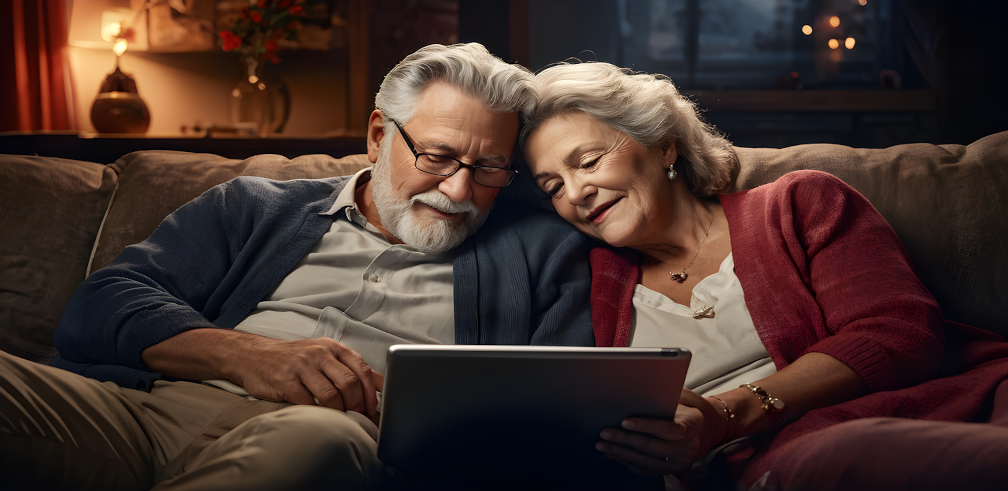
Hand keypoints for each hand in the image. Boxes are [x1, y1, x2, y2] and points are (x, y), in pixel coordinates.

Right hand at [226, 336, 380, 414]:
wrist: (253, 355)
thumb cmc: (294, 359)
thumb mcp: (324, 356)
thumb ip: (351, 368)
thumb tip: (381, 385)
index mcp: (332, 348)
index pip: (361, 368)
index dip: (370, 392)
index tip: (373, 409)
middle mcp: (318, 353)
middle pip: (349, 382)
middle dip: (357, 404)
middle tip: (357, 417)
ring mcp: (301, 366)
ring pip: (330, 394)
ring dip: (339, 412)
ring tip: (340, 419)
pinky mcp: (285, 381)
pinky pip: (307, 402)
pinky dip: (316, 413)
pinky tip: (318, 417)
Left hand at [595, 388, 725, 474]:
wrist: (711, 430)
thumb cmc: (693, 410)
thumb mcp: (687, 399)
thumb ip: (668, 396)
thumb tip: (644, 388)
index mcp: (689, 428)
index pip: (665, 429)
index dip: (644, 426)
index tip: (625, 421)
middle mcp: (685, 449)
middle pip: (650, 446)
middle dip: (624, 439)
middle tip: (605, 433)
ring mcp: (678, 463)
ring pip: (644, 461)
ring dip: (620, 453)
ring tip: (602, 445)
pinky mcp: (670, 471)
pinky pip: (645, 469)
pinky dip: (627, 462)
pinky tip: (613, 455)